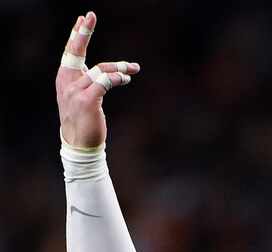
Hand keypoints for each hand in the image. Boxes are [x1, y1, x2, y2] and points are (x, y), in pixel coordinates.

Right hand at [55, 12, 140, 147]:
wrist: (80, 143)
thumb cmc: (84, 119)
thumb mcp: (81, 96)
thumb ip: (88, 82)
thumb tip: (107, 72)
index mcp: (64, 78)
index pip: (70, 52)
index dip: (77, 34)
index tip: (83, 18)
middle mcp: (66, 81)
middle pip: (75, 51)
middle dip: (83, 32)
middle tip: (90, 15)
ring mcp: (75, 91)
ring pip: (99, 69)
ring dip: (119, 67)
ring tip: (134, 68)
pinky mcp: (87, 101)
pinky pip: (104, 82)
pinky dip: (117, 78)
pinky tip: (127, 79)